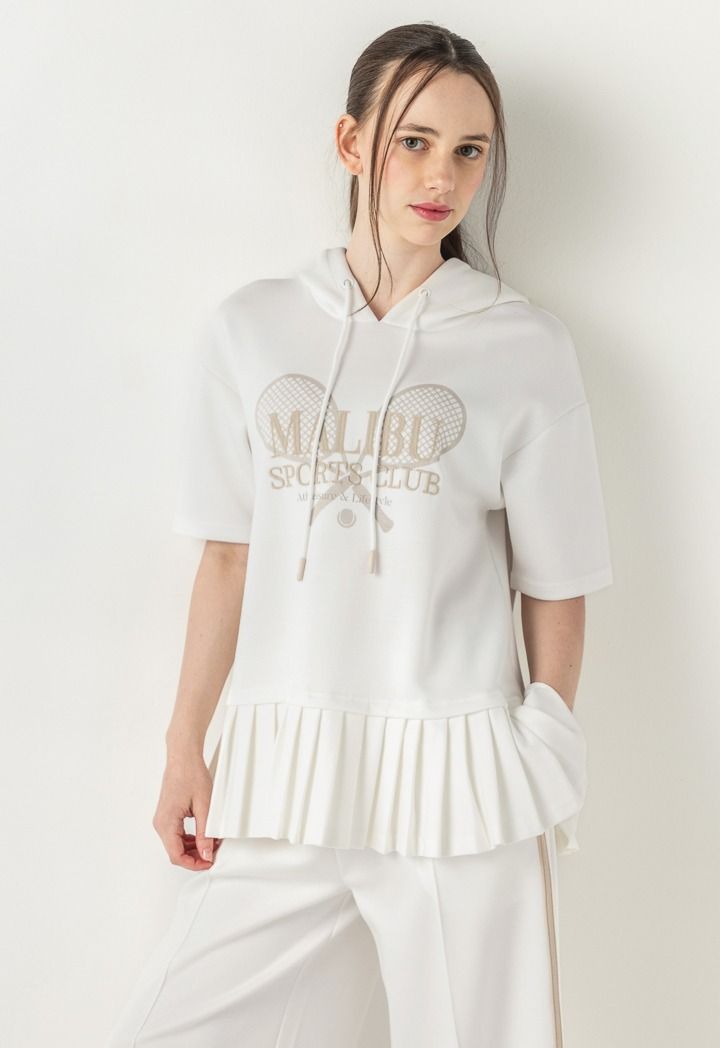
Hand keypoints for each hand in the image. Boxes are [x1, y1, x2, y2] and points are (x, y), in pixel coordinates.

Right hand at [152, 753, 222, 869]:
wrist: (183, 757)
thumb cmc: (191, 775)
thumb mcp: (204, 806)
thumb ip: (205, 833)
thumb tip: (206, 853)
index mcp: (166, 823)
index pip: (176, 855)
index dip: (194, 864)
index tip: (208, 862)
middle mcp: (161, 823)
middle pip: (175, 852)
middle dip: (195, 857)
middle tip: (213, 854)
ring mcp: (163, 819)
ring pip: (176, 844)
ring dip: (193, 848)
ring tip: (211, 843)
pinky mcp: (167, 814)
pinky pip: (176, 834)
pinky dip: (189, 839)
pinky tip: (203, 835)